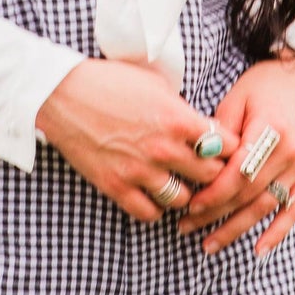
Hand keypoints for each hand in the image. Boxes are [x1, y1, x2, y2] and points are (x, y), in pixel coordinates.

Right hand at [36, 60, 240, 225]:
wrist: (63, 94)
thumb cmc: (109, 80)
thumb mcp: (155, 83)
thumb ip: (182, 108)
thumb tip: (203, 125)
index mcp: (177, 118)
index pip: (228, 145)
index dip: (231, 147)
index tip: (226, 147)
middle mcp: (164, 149)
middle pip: (212, 176)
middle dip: (213, 171)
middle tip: (206, 167)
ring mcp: (140, 171)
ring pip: (184, 199)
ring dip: (185, 191)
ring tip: (179, 181)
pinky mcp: (117, 187)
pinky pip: (150, 213)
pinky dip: (156, 207)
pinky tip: (153, 193)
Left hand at [178, 55, 294, 258]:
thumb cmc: (260, 85)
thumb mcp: (236, 99)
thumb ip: (220, 133)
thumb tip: (197, 164)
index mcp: (270, 131)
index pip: (238, 174)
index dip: (213, 194)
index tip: (189, 206)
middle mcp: (290, 152)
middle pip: (248, 194)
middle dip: (215, 215)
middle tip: (186, 228)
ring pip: (266, 207)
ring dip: (237, 229)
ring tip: (210, 245)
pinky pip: (293, 209)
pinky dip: (277, 232)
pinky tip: (259, 251)